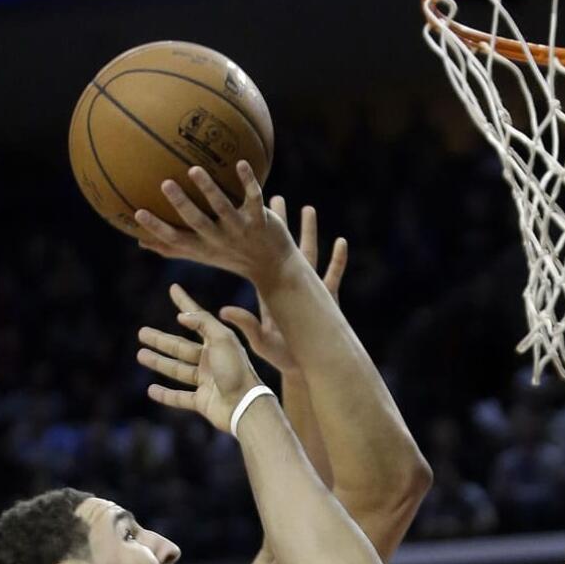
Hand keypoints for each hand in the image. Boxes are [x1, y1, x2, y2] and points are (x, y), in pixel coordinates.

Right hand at [134, 161, 298, 286]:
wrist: (275, 268)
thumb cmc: (232, 257)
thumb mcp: (202, 254)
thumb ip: (172, 247)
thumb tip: (139, 240)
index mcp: (203, 247)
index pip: (176, 239)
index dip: (157, 228)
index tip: (137, 212)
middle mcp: (220, 239)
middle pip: (198, 222)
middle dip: (181, 205)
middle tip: (165, 184)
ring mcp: (241, 230)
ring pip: (224, 208)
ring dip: (209, 189)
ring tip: (195, 168)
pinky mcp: (261, 221)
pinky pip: (253, 198)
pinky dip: (248, 182)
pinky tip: (241, 162)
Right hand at [137, 285, 262, 432]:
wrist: (246, 406)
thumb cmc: (237, 371)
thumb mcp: (223, 340)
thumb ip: (204, 324)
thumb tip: (183, 315)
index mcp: (219, 344)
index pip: (198, 319)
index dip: (185, 303)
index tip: (173, 289)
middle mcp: (212, 361)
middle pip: (182, 348)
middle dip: (161, 340)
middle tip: (141, 332)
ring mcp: (207, 382)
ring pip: (178, 370)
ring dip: (159, 363)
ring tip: (140, 354)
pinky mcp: (203, 402)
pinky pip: (180, 398)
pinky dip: (165, 395)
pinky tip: (151, 390)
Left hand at [220, 199, 348, 375]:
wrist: (304, 367)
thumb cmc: (278, 358)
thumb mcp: (259, 341)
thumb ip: (246, 325)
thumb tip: (223, 310)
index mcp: (269, 291)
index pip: (257, 256)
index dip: (252, 235)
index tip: (246, 214)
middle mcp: (288, 285)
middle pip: (284, 246)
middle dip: (282, 223)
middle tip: (277, 197)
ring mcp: (309, 290)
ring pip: (310, 254)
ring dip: (310, 232)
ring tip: (308, 208)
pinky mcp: (327, 299)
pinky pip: (334, 275)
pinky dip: (338, 259)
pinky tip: (341, 241)